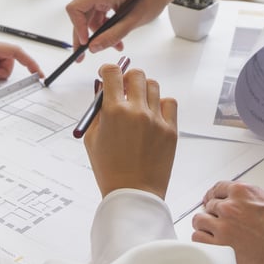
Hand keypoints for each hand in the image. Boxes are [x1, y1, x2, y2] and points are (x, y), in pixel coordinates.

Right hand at [65, 0, 168, 52]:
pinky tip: (116, 37)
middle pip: (82, 15)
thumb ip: (112, 35)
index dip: (77, 27)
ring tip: (115, 45)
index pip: (76, 8)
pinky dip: (106, 26)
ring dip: (100, 33)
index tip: (85, 43)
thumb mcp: (133, 20)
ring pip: (92, 17)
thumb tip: (94, 47)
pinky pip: (100, 14)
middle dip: (86, 36)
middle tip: (83, 54)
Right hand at [83, 64, 176, 198]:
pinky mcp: (171, 130)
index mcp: (114, 112)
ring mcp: (156, 120)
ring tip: (139, 105)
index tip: (107, 75)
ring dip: (144, 90)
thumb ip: (97, 111)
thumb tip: (102, 88)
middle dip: (128, 78)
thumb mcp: (93, 138)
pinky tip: (153, 115)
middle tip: (124, 89)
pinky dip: (161, 104)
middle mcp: (137, 111)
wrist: (133, 193)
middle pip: (136, 74)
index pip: (112, 72)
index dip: (108, 70)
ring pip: (154, 86)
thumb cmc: (109, 169)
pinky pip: (170, 103)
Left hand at [191, 181, 263, 263]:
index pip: (218, 188)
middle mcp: (231, 207)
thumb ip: (257, 203)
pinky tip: (211, 247)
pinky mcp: (222, 248)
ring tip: (214, 236)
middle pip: (209, 206)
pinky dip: (202, 243)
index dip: (214, 196)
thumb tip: (252, 207)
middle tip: (219, 223)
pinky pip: (198, 240)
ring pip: (200, 222)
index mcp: (245, 192)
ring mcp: (224, 227)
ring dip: (205, 227)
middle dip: (214, 214)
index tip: (212, 200)